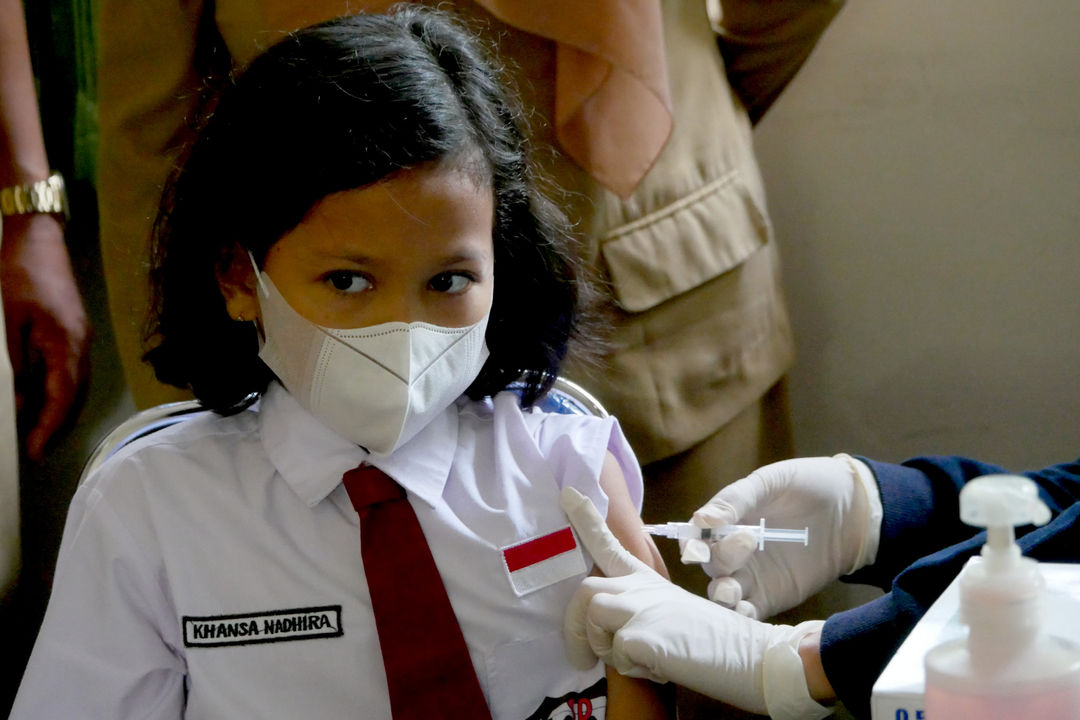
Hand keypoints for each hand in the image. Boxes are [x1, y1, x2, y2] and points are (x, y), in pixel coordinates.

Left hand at [1, 213, 89, 458]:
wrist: (38, 237)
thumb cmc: (19, 273)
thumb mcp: (9, 321)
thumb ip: (17, 363)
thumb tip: (19, 400)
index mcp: (67, 343)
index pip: (63, 396)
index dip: (49, 427)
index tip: (34, 451)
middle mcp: (82, 344)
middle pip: (75, 397)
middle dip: (55, 426)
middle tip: (34, 450)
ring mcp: (82, 338)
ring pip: (75, 386)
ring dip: (58, 411)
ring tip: (37, 433)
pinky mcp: (75, 331)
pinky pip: (71, 371)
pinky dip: (59, 391)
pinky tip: (41, 399)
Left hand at [560, 487, 830, 718]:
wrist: (753, 657)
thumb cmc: (713, 643)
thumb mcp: (671, 617)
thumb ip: (640, 612)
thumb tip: (609, 632)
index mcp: (649, 581)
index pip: (611, 545)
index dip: (587, 520)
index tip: (568, 494)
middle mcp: (643, 587)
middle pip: (586, 590)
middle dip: (577, 627)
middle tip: (582, 657)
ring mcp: (643, 606)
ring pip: (592, 614)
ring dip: (604, 648)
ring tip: (637, 661)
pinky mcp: (644, 633)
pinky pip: (616, 651)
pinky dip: (632, 668)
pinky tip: (659, 668)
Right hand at [694, 455, 880, 619]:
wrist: (854, 508)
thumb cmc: (809, 485)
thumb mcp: (772, 481)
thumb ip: (736, 499)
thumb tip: (701, 520)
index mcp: (726, 519)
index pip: (696, 536)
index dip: (692, 543)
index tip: (698, 545)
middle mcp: (732, 550)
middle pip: (709, 564)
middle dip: (720, 557)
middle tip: (749, 539)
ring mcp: (751, 576)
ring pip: (721, 592)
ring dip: (721, 594)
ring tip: (733, 590)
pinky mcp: (770, 597)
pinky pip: (747, 612)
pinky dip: (740, 616)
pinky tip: (744, 610)